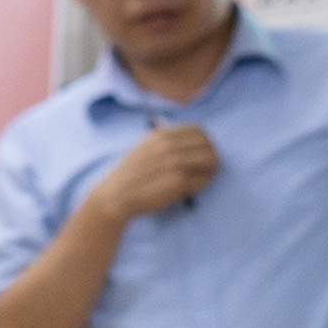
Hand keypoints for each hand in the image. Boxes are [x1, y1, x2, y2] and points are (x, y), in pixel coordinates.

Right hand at [95, 121, 222, 223]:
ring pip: (211, 161)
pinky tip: (190, 190)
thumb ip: (166, 142)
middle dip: (212, 157)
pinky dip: (201, 185)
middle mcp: (168, 146)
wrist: (114, 196)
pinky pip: (203, 180)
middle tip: (208, 169)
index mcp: (160, 135)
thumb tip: (196, 143)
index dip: (206, 142)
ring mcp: (174, 163)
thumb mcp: (144, 149)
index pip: (198, 130)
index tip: (204, 152)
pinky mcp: (178, 181)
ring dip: (210, 171)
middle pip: (208, 145)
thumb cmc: (130, 176)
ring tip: (200, 180)